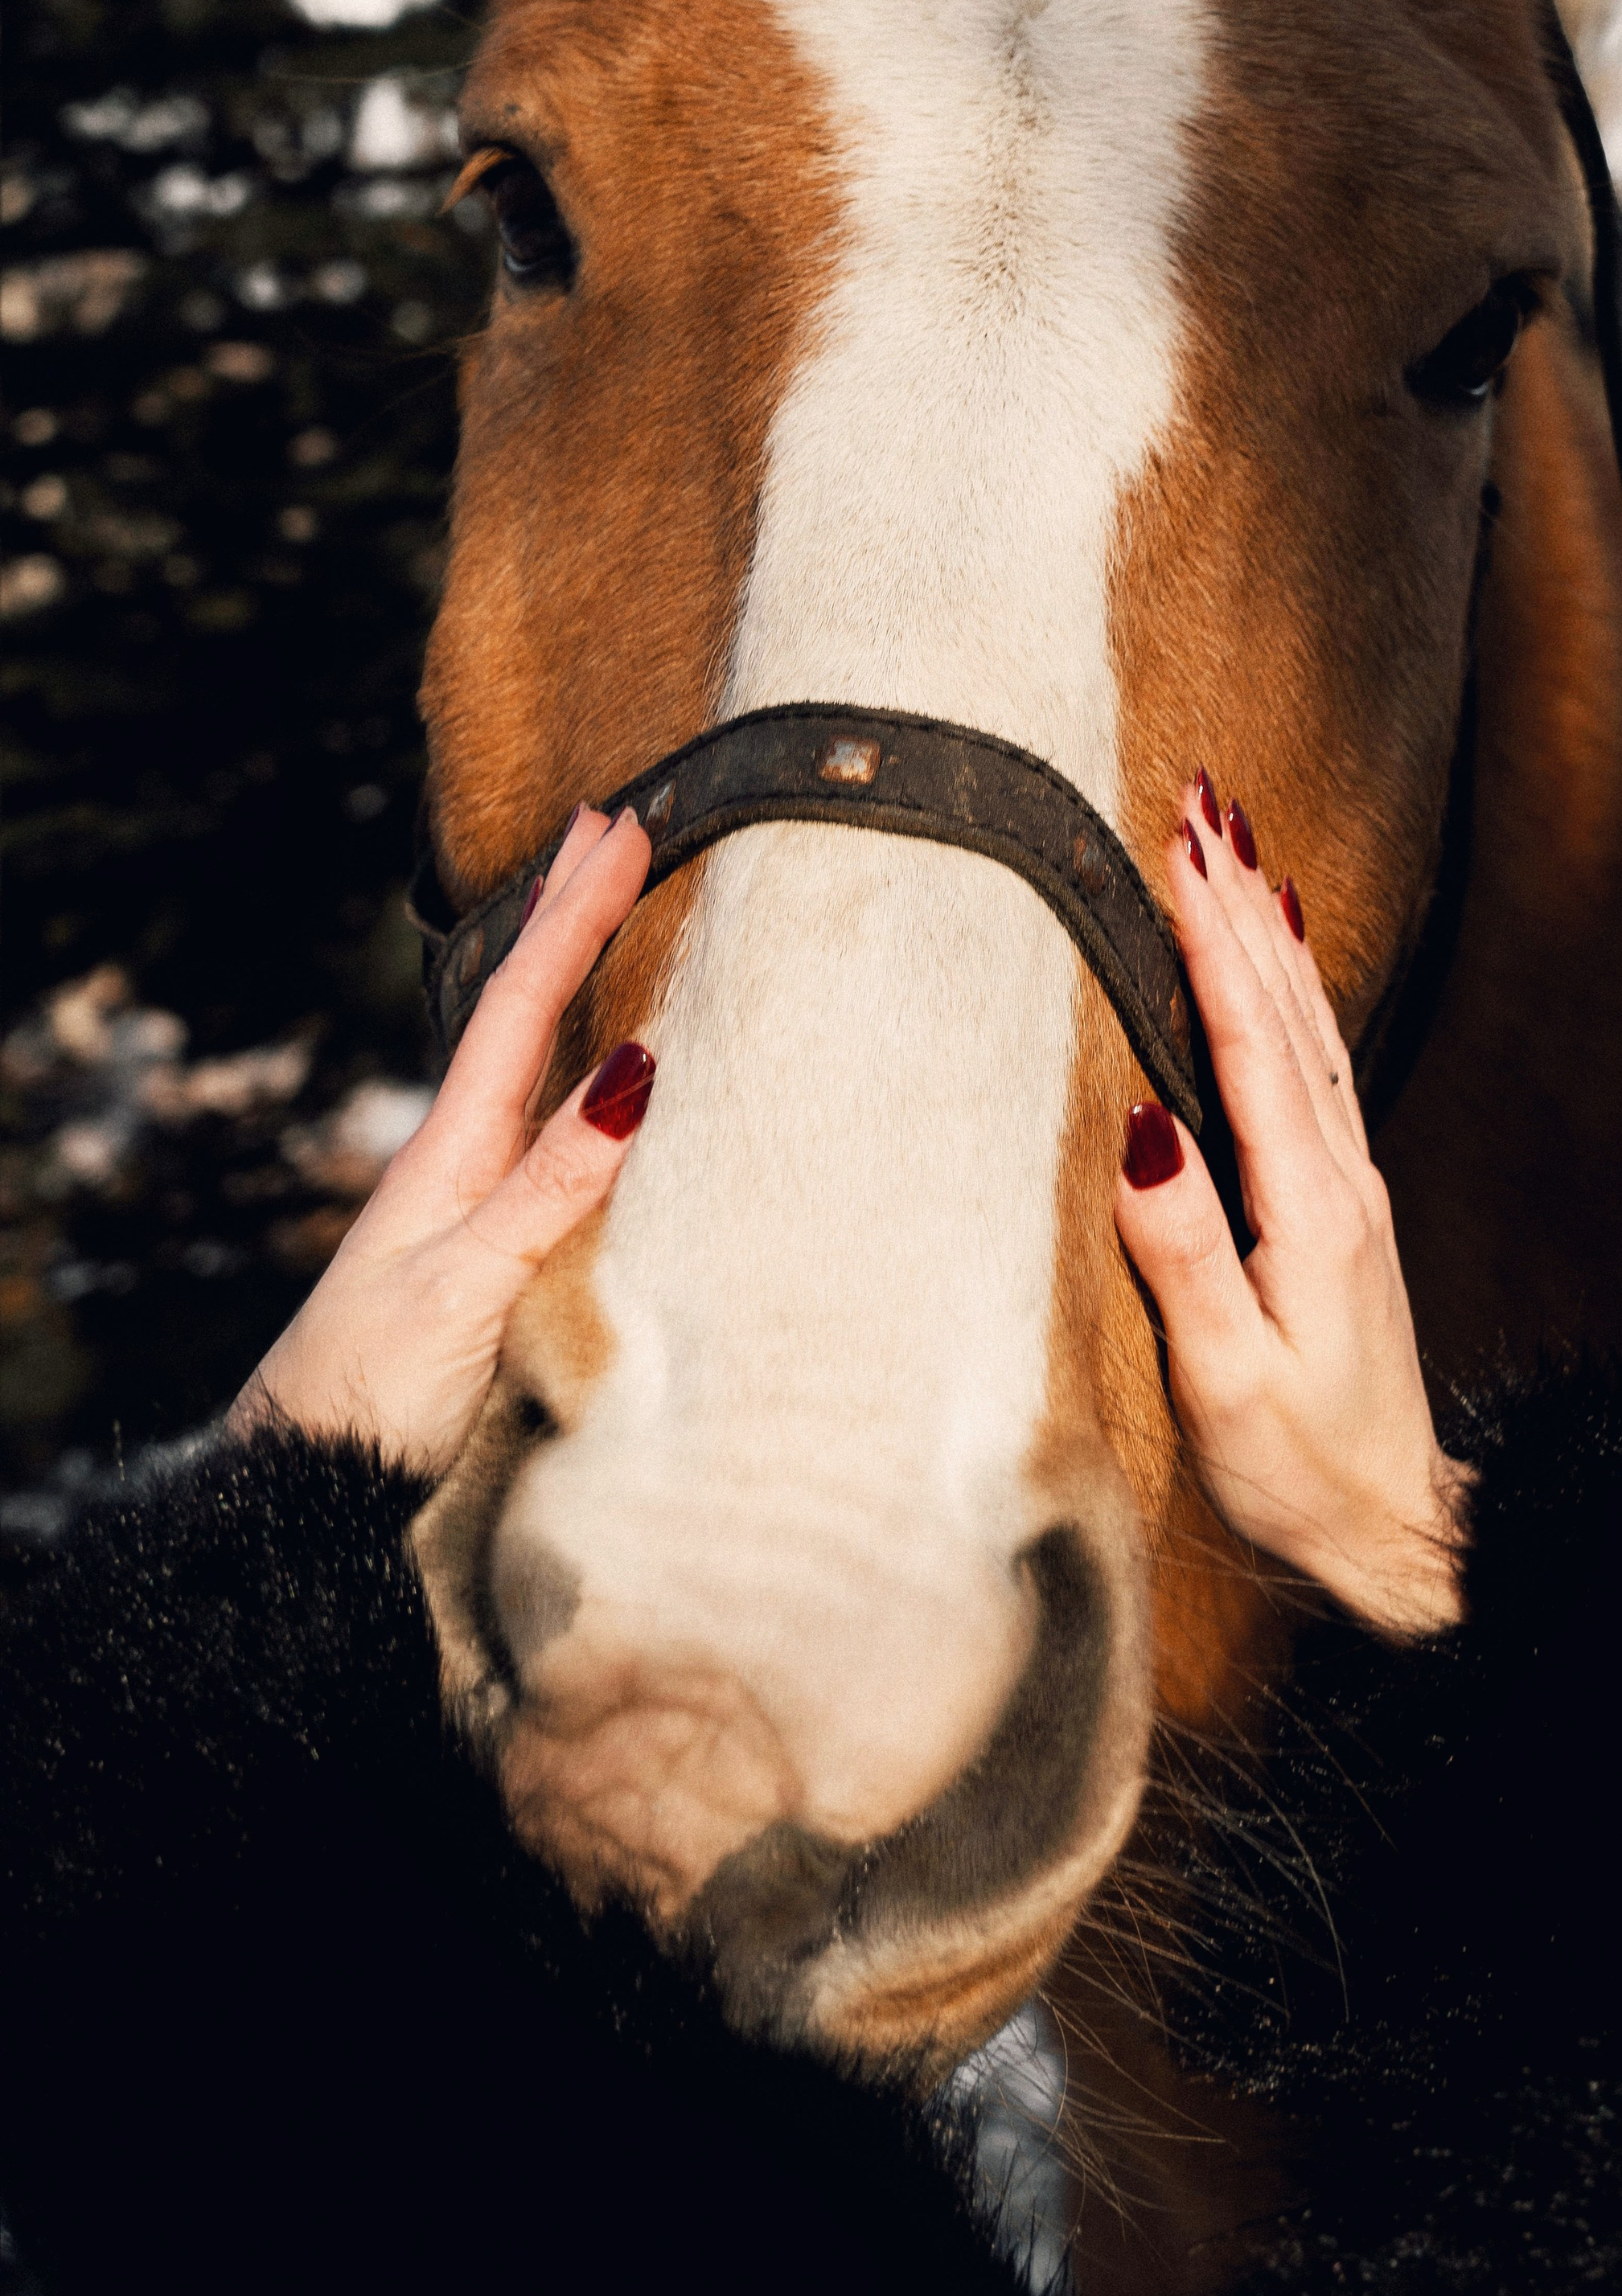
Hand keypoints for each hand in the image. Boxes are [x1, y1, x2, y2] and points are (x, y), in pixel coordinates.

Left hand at [230, 805, 655, 1477]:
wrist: (308, 1473)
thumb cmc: (372, 1383)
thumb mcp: (470, 1277)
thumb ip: (552, 1177)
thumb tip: (638, 1066)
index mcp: (452, 1144)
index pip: (521, 1001)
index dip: (573, 913)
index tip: (621, 828)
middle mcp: (457, 1149)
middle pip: (519, 1002)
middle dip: (566, 909)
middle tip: (613, 821)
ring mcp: (465, 1189)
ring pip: (523, 1048)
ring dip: (561, 967)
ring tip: (594, 902)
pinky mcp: (480, 1234)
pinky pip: (534, 1108)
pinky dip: (564, 1053)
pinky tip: (580, 1059)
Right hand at [1113, 777, 1467, 1638]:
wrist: (1403, 1534)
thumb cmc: (1305, 1472)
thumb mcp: (1228, 1380)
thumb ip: (1184, 1254)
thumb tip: (1143, 1128)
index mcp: (1309, 1209)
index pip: (1253, 1042)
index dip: (1213, 938)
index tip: (1178, 843)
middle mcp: (1342, 1180)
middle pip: (1288, 1007)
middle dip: (1240, 900)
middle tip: (1200, 798)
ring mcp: (1351, 1189)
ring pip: (1310, 1024)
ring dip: (1269, 930)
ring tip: (1233, 847)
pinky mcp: (1343, 1209)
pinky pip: (1317, 1062)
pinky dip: (1294, 990)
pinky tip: (1282, 959)